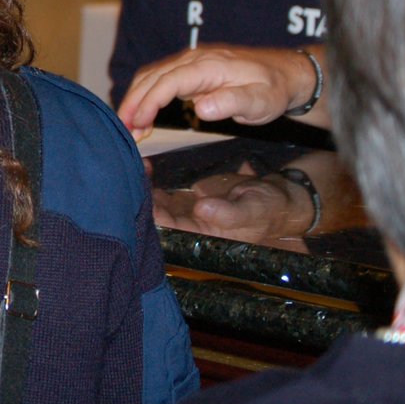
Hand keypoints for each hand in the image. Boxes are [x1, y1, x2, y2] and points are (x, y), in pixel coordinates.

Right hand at [119, 45, 326, 141]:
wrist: (287, 73)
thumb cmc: (274, 89)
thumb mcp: (260, 101)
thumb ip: (231, 103)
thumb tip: (200, 107)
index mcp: (208, 66)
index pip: (167, 82)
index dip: (148, 102)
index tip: (137, 123)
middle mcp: (194, 59)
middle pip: (152, 77)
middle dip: (133, 102)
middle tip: (122, 129)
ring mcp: (191, 63)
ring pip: (152, 77)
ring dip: (136, 99)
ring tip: (128, 126)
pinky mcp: (191, 70)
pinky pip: (160, 79)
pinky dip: (146, 96)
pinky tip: (143, 116)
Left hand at [150, 162, 314, 248]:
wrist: (274, 200)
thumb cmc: (266, 210)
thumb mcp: (252, 210)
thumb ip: (229, 212)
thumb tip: (203, 208)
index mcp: (202, 238)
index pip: (169, 231)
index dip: (153, 216)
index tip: (142, 195)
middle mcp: (188, 230)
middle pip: (155, 219)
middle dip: (139, 198)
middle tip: (130, 173)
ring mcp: (184, 216)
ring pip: (154, 205)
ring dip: (141, 188)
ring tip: (134, 165)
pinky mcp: (184, 202)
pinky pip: (161, 195)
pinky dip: (150, 180)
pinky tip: (145, 165)